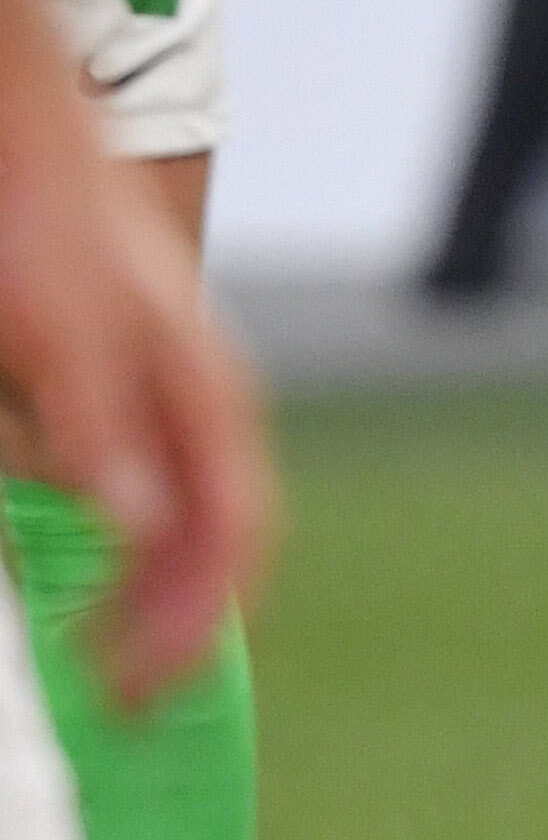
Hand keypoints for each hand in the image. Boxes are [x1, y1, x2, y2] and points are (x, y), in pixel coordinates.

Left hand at [0, 151, 271, 701]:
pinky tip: (85, 569)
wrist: (19, 141)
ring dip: (155, 593)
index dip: (189, 623)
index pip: (233, 533)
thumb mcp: (62, 336)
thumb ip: (100, 431)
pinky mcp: (123, 387)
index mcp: (203, 391)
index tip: (131, 692)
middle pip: (219, 536)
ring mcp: (166, 393)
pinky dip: (130, 548)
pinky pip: (150, 489)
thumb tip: (139, 523)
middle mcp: (201, 400)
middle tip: (117, 698)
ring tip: (103, 650)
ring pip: (187, 517)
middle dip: (179, 626)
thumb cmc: (44, 228)